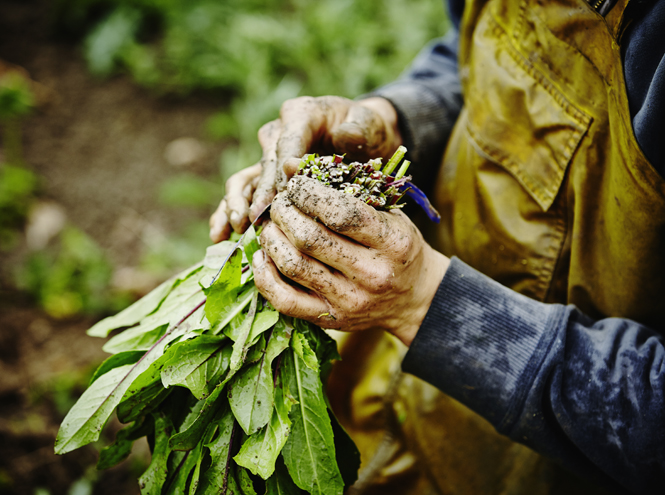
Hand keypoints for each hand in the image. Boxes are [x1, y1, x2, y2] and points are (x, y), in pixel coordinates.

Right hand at [209, 96, 401, 242]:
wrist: (365, 137)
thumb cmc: (367, 129)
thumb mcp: (369, 123)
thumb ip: (358, 129)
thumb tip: (341, 138)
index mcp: (300, 115)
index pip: (287, 144)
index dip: (283, 170)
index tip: (285, 194)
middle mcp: (278, 133)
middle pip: (264, 165)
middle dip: (259, 193)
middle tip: (257, 218)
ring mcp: (269, 156)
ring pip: (245, 180)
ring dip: (236, 204)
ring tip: (237, 228)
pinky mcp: (266, 177)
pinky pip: (244, 194)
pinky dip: (230, 212)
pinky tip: (222, 235)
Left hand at [252, 176, 448, 346]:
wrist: (414, 298)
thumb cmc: (396, 245)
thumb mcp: (386, 211)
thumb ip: (343, 188)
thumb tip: (289, 165)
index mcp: (392, 242)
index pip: (342, 214)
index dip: (309, 193)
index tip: (297, 184)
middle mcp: (371, 274)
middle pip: (310, 239)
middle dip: (285, 213)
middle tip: (280, 204)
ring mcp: (350, 300)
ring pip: (293, 265)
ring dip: (272, 239)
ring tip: (270, 226)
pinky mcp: (330, 319)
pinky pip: (285, 300)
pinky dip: (264, 275)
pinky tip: (262, 255)